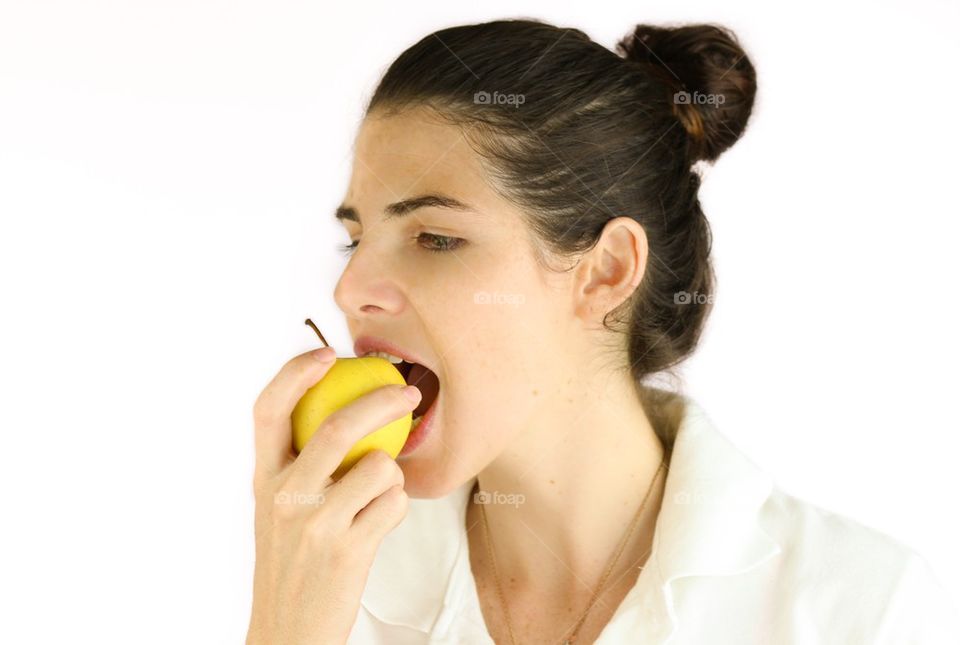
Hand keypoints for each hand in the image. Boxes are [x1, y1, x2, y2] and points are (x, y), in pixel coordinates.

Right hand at [245, 348, 421, 644]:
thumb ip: (299, 465)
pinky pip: (395, 503)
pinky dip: (398, 506)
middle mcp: (284, 496)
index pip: (268, 410)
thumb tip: (343, 411)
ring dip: (393, 474)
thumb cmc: (293, 563)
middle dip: (382, 400)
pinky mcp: (348, 549)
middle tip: (408, 394)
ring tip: (379, 495)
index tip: (327, 355)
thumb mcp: (279, 510)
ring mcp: (315, 524)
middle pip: (337, 426)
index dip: (295, 373)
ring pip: (379, 465)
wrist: (288, 630)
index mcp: (263, 480)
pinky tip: (380, 523)